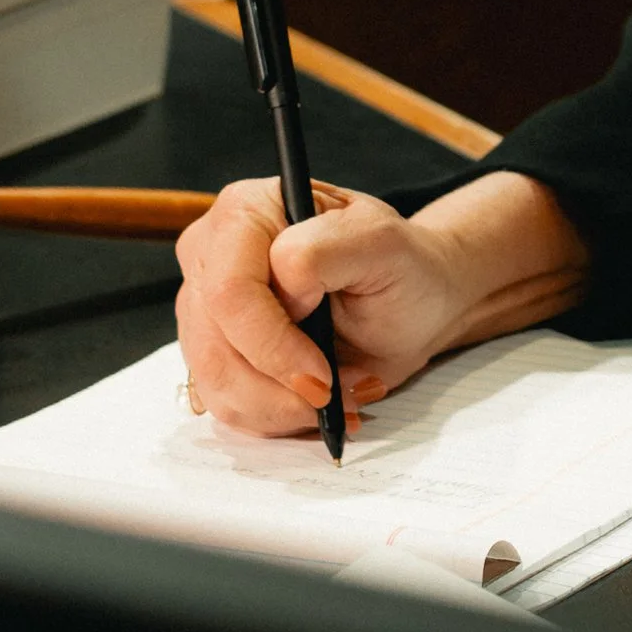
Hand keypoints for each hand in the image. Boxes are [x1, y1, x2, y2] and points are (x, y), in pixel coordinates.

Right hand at [173, 171, 591, 436]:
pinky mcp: (220, 353)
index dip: (266, 340)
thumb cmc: (410, 268)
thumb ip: (330, 247)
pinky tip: (314, 403)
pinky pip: (220, 405)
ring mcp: (209, 307)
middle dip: (273, 384)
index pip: (223, 285)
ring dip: (272, 409)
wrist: (423, 300)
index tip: (318, 375)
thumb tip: (284, 270)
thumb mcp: (387, 246)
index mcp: (246, 211)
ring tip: (331, 398)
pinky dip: (269, 420)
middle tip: (333, 395)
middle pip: (208, 342)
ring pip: (209, 382)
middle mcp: (214, 254)